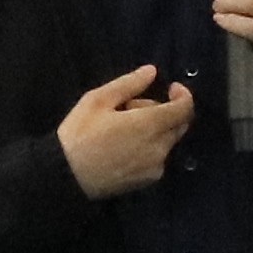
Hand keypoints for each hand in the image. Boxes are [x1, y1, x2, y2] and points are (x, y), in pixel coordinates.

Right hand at [56, 63, 194, 200]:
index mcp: (150, 124)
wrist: (67, 177)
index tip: (171, 88)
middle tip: (131, 109)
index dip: (184, 95)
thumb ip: (129, 84)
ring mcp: (156, 166)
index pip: (185, 109)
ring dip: (155, 129)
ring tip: (123, 130)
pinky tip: (124, 147)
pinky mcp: (149, 181)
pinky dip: (150, 146)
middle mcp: (160, 147)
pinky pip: (159, 157)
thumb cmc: (80, 135)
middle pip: (179, 124)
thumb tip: (152, 71)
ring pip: (168, 140)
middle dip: (164, 111)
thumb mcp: (98, 100)